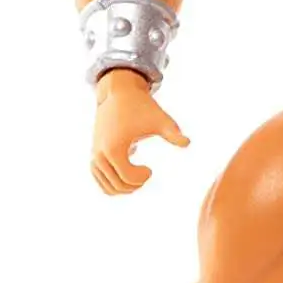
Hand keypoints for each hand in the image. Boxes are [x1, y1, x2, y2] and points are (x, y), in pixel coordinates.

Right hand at [90, 69, 188, 194]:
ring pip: (108, 188)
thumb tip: (188, 143)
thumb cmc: (141, 107)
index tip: (150, 169)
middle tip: (146, 173)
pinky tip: (128, 175)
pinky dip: (113, 185)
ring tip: (137, 176)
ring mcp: (94, 155)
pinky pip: (100, 181)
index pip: (128, 178)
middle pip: (118, 186)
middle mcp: (100, 154)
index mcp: (114, 148)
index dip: (143, 177)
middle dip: (136, 185)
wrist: (119, 94)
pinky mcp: (93, 155)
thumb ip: (173, 133)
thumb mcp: (160, 120)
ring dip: (125, 188)